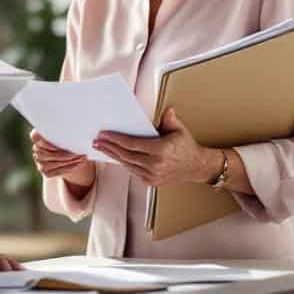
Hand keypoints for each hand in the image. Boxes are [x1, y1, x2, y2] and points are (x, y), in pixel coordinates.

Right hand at [30, 129, 95, 188]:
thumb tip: (79, 129)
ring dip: (71, 161)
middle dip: (64, 154)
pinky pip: (58, 171)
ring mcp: (39, 162)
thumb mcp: (65, 132)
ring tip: (82, 157)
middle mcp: (36, 150)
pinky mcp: (46, 172)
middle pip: (47, 153)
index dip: (44, 140)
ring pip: (54, 163)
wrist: (68, 153)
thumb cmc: (67, 138)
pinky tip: (79, 163)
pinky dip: (70, 167)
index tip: (58, 141)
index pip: (35, 137)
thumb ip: (66, 131)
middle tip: (78, 152)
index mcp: (38, 136)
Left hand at [92, 108, 221, 187]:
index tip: (104, 135)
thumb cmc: (186, 147)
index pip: (132, 144)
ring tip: (101, 148)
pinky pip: (132, 171)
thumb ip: (170, 119)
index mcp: (161, 150)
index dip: (116, 139)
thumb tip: (167, 111)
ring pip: (127, 164)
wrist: (196, 166)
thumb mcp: (180, 129)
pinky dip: (123, 163)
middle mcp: (156, 165)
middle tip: (97, 141)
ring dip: (113, 156)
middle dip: (109, 147)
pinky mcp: (151, 182)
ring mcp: (153, 175)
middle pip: (126, 155)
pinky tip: (115, 156)